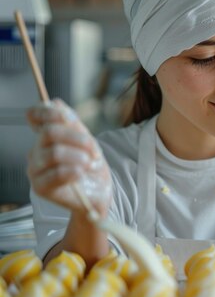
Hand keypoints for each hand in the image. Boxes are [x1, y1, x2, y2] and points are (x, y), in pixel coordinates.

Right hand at [26, 99, 111, 215]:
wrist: (98, 193)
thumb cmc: (91, 167)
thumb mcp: (87, 140)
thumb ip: (73, 123)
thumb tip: (56, 103)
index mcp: (46, 137)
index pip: (34, 116)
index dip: (48, 111)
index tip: (69, 118)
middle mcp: (36, 151)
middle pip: (49, 132)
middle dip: (78, 138)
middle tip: (93, 150)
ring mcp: (35, 169)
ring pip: (55, 153)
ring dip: (79, 156)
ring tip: (89, 164)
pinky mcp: (40, 187)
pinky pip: (58, 173)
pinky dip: (76, 171)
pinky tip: (82, 174)